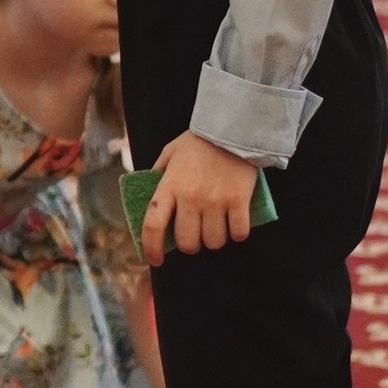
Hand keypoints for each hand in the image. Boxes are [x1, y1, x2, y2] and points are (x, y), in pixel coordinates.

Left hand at [136, 132, 259, 259]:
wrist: (233, 128)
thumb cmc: (200, 141)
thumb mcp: (170, 152)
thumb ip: (158, 172)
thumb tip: (148, 191)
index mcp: (169, 186)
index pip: (153, 225)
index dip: (151, 248)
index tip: (155, 260)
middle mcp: (190, 197)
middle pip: (187, 242)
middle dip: (190, 246)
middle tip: (195, 237)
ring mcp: (215, 200)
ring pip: (213, 242)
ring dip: (214, 240)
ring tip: (217, 229)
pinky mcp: (239, 201)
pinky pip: (238, 233)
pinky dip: (237, 234)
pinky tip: (235, 226)